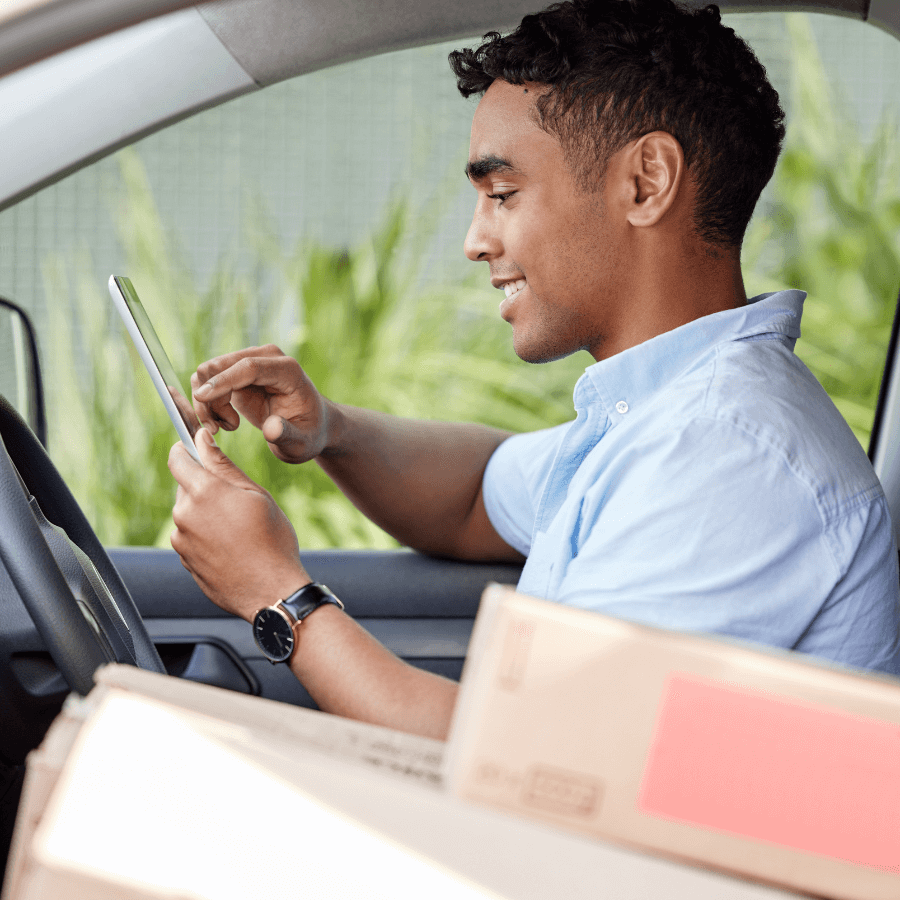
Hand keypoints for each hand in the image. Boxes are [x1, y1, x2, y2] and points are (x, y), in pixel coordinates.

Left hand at [168, 428, 310, 619]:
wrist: (271, 590)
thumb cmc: (272, 540)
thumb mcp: (255, 494)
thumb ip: (223, 465)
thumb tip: (202, 438)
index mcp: (204, 491)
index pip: (178, 458)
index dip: (186, 449)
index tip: (196, 448)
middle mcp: (185, 514)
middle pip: (186, 487)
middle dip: (204, 486)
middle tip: (237, 500)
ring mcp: (181, 540)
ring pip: (189, 513)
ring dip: (206, 513)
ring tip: (238, 529)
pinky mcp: (184, 560)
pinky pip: (191, 537)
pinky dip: (205, 536)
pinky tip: (231, 546)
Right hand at [191, 344, 330, 463]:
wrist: (310, 425)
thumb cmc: (308, 433)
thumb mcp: (301, 443)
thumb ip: (287, 435)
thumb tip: (271, 429)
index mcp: (288, 370)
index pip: (249, 367)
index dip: (224, 380)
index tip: (201, 397)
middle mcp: (268, 358)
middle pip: (221, 366)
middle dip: (208, 397)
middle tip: (215, 430)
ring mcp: (251, 361)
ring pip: (208, 373)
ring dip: (207, 402)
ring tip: (225, 428)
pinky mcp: (238, 371)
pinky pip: (209, 381)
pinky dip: (209, 403)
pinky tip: (227, 423)